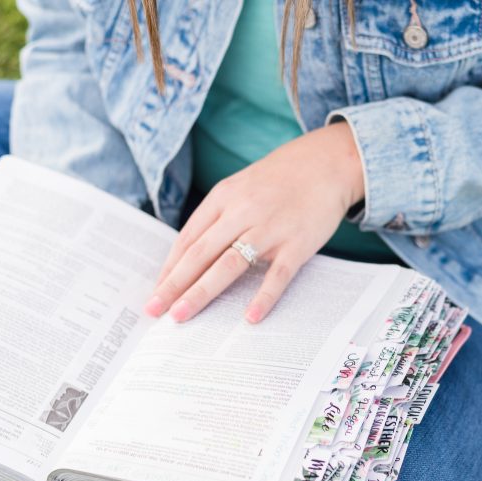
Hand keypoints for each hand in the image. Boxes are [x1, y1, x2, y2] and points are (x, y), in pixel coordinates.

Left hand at [144, 122, 364, 323]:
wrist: (327, 162)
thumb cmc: (279, 180)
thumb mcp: (240, 188)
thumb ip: (218, 217)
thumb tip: (191, 256)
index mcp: (223, 198)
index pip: (188, 239)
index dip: (170, 268)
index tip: (156, 292)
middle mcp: (242, 212)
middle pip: (200, 253)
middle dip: (174, 285)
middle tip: (154, 310)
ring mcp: (270, 228)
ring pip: (229, 264)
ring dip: (202, 292)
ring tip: (183, 315)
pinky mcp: (297, 243)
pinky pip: (277, 275)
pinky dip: (263, 297)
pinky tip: (250, 318)